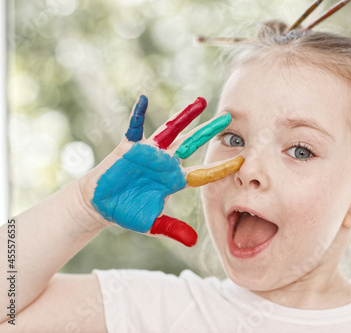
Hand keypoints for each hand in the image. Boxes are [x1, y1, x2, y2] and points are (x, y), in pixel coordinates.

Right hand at [90, 95, 242, 246]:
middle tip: (228, 118)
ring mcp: (149, 152)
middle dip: (209, 131)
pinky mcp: (130, 147)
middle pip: (192, 143)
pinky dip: (138, 114)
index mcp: (175, 179)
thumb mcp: (153, 223)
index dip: (221, 167)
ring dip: (184, 116)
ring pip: (171, 130)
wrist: (102, 204)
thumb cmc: (128, 211)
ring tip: (201, 102)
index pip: (203, 172)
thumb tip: (194, 242)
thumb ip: (173, 229)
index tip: (241, 160)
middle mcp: (166, 162)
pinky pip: (135, 127)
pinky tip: (143, 99)